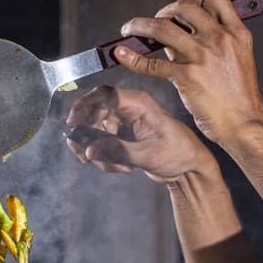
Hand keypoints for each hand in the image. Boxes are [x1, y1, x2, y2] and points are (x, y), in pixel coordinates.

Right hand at [64, 85, 216, 182]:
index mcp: (138, 104)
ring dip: (98, 152)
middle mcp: (128, 109)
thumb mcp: (149, 155)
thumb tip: (89, 150)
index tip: (73, 123)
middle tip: (86, 156)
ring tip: (116, 167)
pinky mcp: (122, 136)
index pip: (104, 94)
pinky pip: (102, 144)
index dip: (84, 106)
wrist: (189, 168)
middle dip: (88, 137)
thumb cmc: (179, 154)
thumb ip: (118, 151)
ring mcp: (124, 123)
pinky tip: (121, 168)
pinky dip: (105, 158)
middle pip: (93, 114)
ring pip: (95, 132)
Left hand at [115, 0, 262, 145]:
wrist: (243, 122)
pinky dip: (132, 57)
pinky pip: (152, 63)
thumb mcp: (236, 59)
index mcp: (236, 32)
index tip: (181, 5)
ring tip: (128, 30)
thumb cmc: (238, 95)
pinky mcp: (187, 77)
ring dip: (139, 25)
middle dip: (164, 11)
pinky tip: (120, 54)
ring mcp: (202, 56)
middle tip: (155, 21)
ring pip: (162, 29)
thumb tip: (177, 37)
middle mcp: (219, 39)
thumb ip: (211, 43)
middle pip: (184, 7)